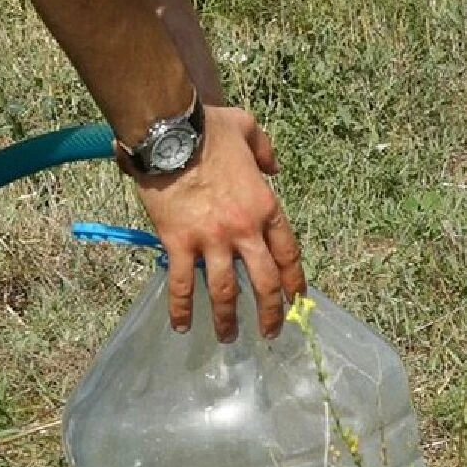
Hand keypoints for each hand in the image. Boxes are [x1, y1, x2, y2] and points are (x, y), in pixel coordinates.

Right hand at [130, 106, 306, 341]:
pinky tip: (181, 326)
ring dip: (227, 318)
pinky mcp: (180, 244)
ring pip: (225, 290)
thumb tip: (274, 167)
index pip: (287, 253)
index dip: (294, 281)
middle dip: (270, 312)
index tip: (297, 300)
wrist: (169, 134)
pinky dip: (181, 308)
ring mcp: (212, 240)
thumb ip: (265, 149)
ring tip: (228, 337)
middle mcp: (244, 229)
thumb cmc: (208, 129)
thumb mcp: (247, 128)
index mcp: (265, 206)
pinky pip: (182, 284)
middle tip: (271, 332)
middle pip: (264, 281)